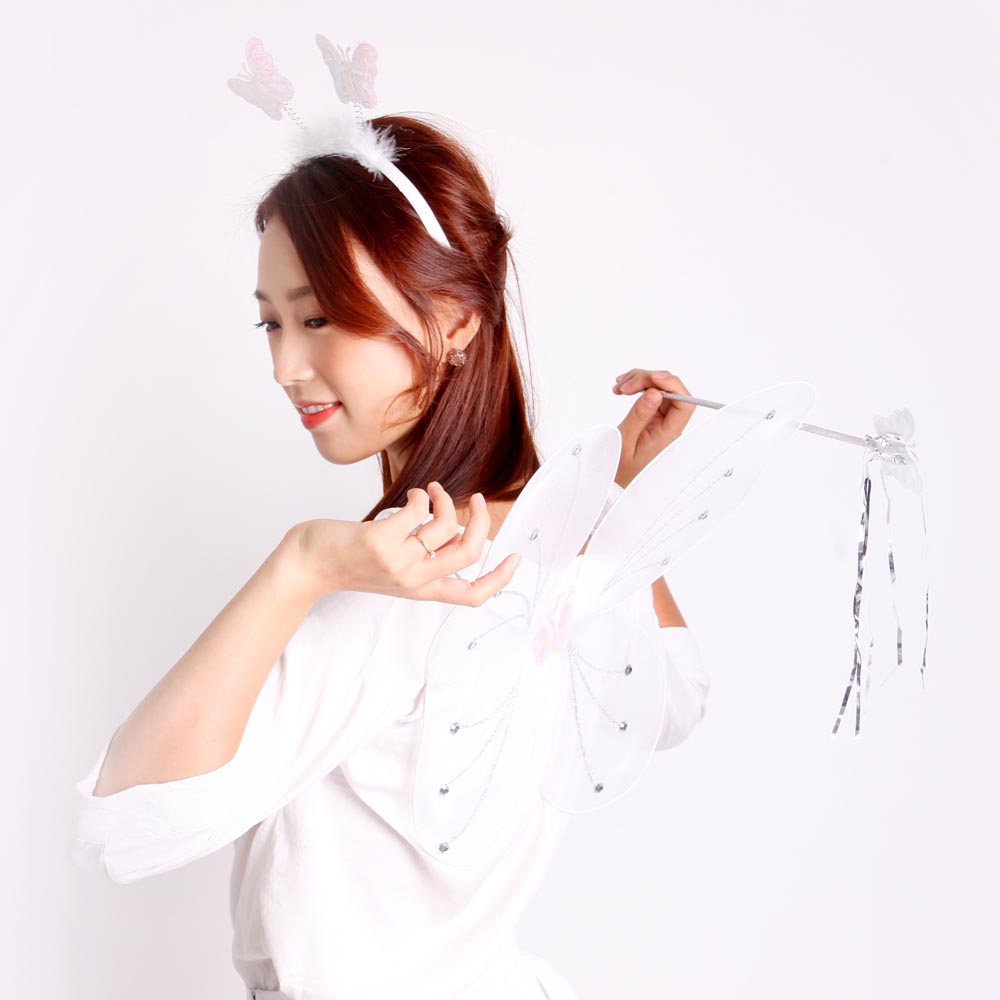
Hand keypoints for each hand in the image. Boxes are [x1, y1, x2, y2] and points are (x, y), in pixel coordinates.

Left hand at [291, 482, 521, 603]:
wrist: (307, 565)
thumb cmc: (349, 561)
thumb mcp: (394, 570)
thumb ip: (425, 558)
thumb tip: (457, 530)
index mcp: (421, 591)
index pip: (472, 596)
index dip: (500, 578)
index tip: (515, 557)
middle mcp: (413, 580)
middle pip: (469, 552)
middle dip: (480, 519)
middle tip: (474, 499)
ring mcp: (397, 562)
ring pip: (446, 526)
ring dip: (445, 499)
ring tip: (431, 490)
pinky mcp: (380, 541)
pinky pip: (419, 510)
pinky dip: (421, 495)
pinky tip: (410, 495)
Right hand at [611, 368, 695, 488]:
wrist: (612, 481)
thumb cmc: (619, 469)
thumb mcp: (624, 441)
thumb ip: (640, 415)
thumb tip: (655, 392)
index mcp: (668, 435)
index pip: (684, 404)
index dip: (671, 385)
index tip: (650, 378)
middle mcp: (669, 426)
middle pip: (671, 391)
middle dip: (648, 380)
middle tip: (624, 386)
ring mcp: (661, 420)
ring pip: (659, 389)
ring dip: (639, 381)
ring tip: (619, 388)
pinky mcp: (652, 417)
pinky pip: (650, 394)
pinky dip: (636, 387)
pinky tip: (621, 390)